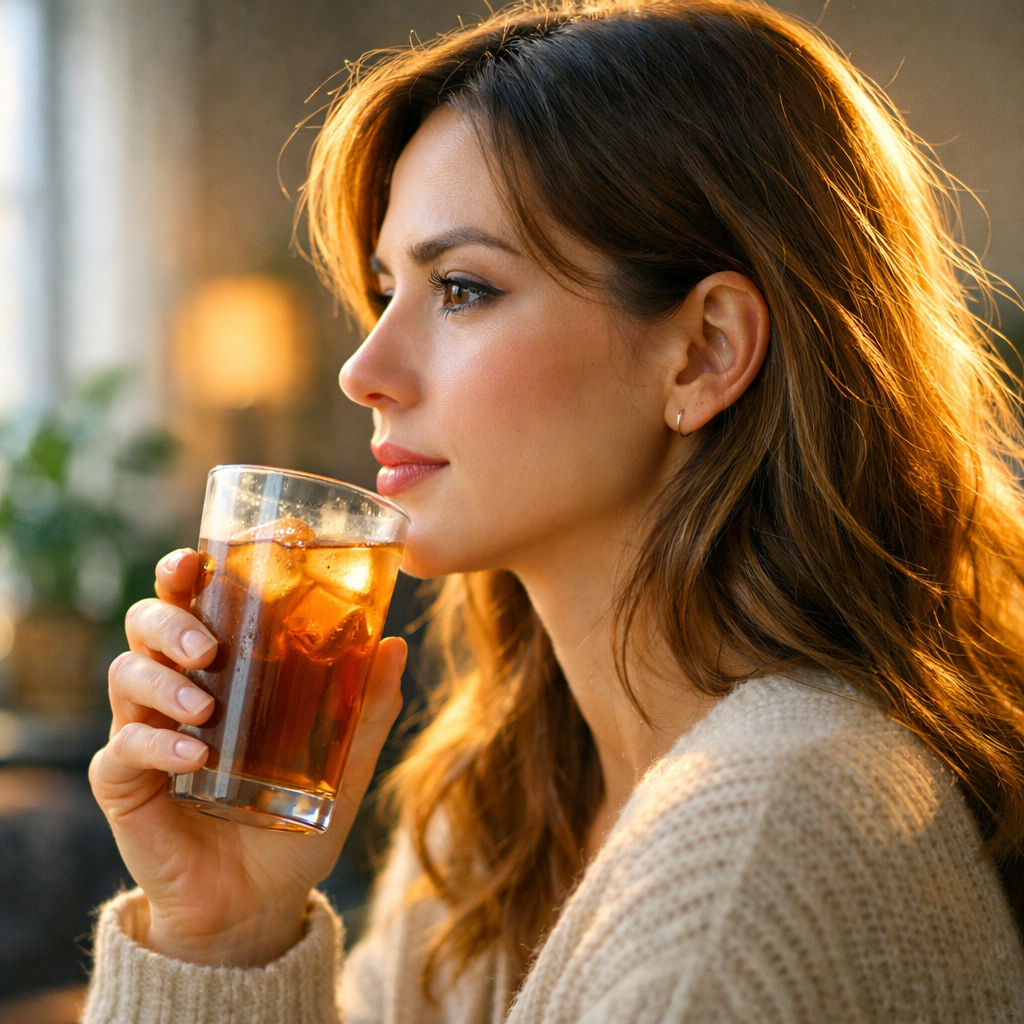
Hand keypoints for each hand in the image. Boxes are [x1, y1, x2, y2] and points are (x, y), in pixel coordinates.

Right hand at [89, 548, 405, 965]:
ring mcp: (146, 732)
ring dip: (163, 679)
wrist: (261, 900)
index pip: (198, 598)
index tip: (207, 554)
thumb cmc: (295, 816)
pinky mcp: (125, 783)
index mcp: (223, 667)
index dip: (195, 566)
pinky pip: (123, 749)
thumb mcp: (345, 761)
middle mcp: (178, 687)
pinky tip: (195, 757)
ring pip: (126, 674)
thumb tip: (394, 644)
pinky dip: (156, 744)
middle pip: (148, 621)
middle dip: (170, 616)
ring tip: (205, 703)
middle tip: (208, 643)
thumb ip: (368, 708)